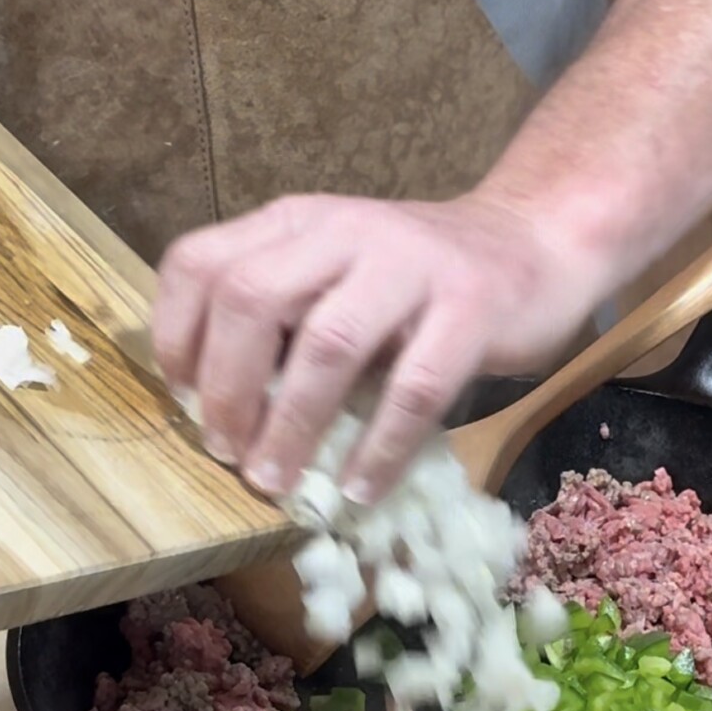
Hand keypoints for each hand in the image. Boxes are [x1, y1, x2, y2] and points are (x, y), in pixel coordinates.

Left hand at [152, 189, 601, 503]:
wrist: (535, 243)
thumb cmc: (421, 280)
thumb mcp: (338, 273)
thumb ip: (284, 316)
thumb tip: (218, 410)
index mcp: (298, 222)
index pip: (202, 262)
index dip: (177, 336)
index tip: (183, 400)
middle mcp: (345, 230)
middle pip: (252, 298)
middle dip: (226, 388)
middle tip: (227, 451)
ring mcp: (411, 265)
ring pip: (327, 343)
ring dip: (291, 424)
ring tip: (276, 479)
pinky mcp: (470, 307)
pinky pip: (414, 388)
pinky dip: (380, 447)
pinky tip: (362, 488)